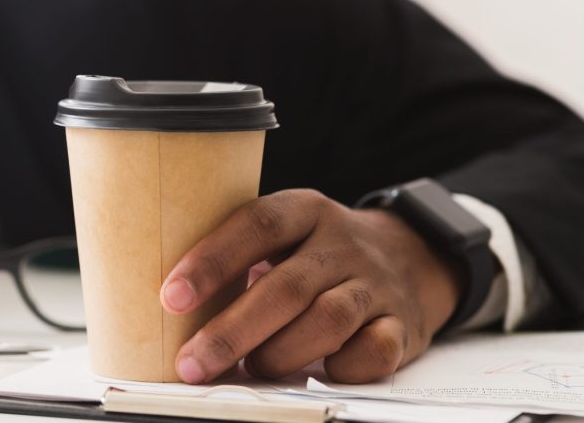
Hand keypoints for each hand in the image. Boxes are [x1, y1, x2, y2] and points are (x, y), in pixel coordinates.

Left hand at [160, 189, 463, 383]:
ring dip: (280, 352)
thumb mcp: (284, 236)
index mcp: (304, 211)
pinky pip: (375, 350)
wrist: (412, 257)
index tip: (172, 298)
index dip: (212, 261)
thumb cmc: (318, 254)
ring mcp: (375, 283)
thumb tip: (171, 309)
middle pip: (286, 286)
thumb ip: (240, 259)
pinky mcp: (402, 324)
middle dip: (232, 330)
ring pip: (328, 319)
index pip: (256, 225)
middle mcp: (342, 243)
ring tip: (251, 368)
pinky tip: (317, 373)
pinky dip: (343, 367)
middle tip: (193, 362)